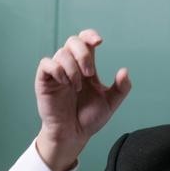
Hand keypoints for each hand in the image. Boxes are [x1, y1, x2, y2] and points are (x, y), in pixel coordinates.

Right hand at [35, 29, 131, 170]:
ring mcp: (57, 73)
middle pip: (73, 41)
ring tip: (78, 87)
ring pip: (61, 53)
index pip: (85, 42)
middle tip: (91, 73)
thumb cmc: (89, 118)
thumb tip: (124, 71)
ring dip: (73, 68)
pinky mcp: (44, 81)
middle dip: (83, 54)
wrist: (74, 134)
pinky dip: (58, 70)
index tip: (100, 42)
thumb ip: (121, 88)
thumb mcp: (110, 103)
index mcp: (87, 68)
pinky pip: (46, 64)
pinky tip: (66, 83)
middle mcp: (71, 67)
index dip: (90, 36)